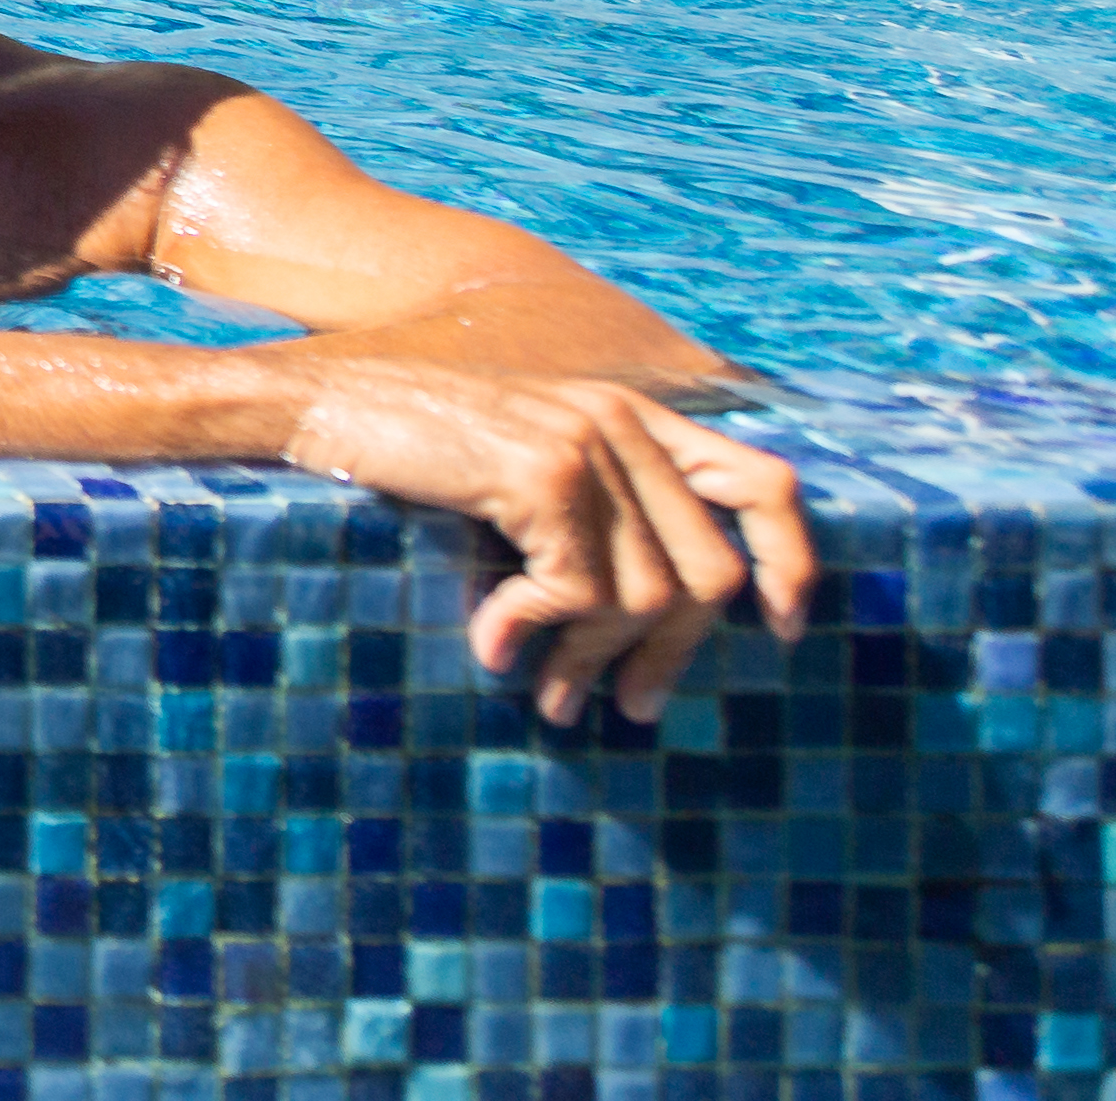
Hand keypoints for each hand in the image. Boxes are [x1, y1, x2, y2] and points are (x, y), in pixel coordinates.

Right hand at [277, 361, 820, 726]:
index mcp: (634, 415)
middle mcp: (623, 421)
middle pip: (710, 571)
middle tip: (626, 706)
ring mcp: (587, 446)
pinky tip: (490, 645)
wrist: (323, 408)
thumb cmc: (413, 447)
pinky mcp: (543, 477)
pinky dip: (534, 634)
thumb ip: (600, 502)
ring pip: (647, 597)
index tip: (782, 630)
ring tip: (550, 693)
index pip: (768, 483)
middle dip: (672, 656)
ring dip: (592, 661)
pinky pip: (578, 594)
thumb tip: (661, 615)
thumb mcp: (527, 460)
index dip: (791, 563)